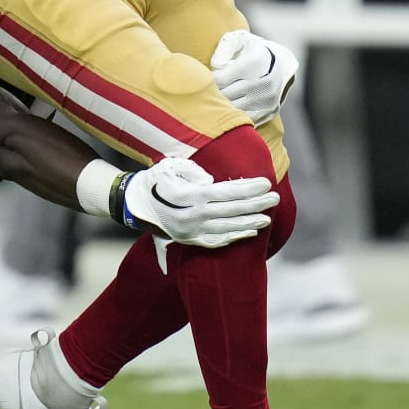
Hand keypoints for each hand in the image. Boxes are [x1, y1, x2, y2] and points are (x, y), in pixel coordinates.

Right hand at [124, 156, 277, 248]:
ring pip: (227, 228)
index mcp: (189, 197)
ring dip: (250, 223)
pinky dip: (235, 238)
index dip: (248, 188)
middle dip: (255, 204)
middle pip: (231, 211)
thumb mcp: (169, 167)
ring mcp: (192, 231)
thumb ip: (192, 170)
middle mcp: (193, 216)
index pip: (226, 193)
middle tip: (274, 198)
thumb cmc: (154, 181)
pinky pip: (217, 241)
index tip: (266, 183)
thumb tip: (210, 181)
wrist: (133, 205)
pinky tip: (250, 233)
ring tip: (268, 218)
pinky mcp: (190, 240)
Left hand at [210, 30, 298, 126]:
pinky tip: (230, 108)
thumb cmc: (250, 51)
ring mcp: (267, 98)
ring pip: (234, 109)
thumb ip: (224, 48)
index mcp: (253, 63)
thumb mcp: (239, 40)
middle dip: (214, 93)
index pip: (220, 79)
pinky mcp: (270, 111)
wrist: (279, 63)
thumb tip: (215, 65)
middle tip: (209, 90)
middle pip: (226, 96)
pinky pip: (245, 119)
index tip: (208, 78)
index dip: (210, 80)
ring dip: (223, 106)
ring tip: (218, 98)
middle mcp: (262, 82)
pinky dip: (236, 115)